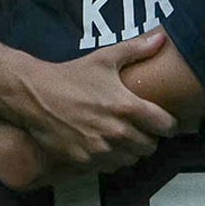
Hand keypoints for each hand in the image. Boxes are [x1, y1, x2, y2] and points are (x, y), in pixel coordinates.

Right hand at [14, 31, 177, 171]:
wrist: (34, 96)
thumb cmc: (72, 75)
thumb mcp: (104, 58)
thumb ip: (136, 49)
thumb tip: (162, 38)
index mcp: (127, 107)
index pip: (165, 126)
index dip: (170, 125)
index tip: (166, 122)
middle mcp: (117, 132)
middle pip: (150, 147)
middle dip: (149, 139)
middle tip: (143, 130)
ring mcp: (100, 149)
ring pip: (131, 160)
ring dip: (131, 151)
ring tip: (125, 140)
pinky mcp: (84, 161)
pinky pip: (108, 167)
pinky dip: (110, 160)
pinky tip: (105, 147)